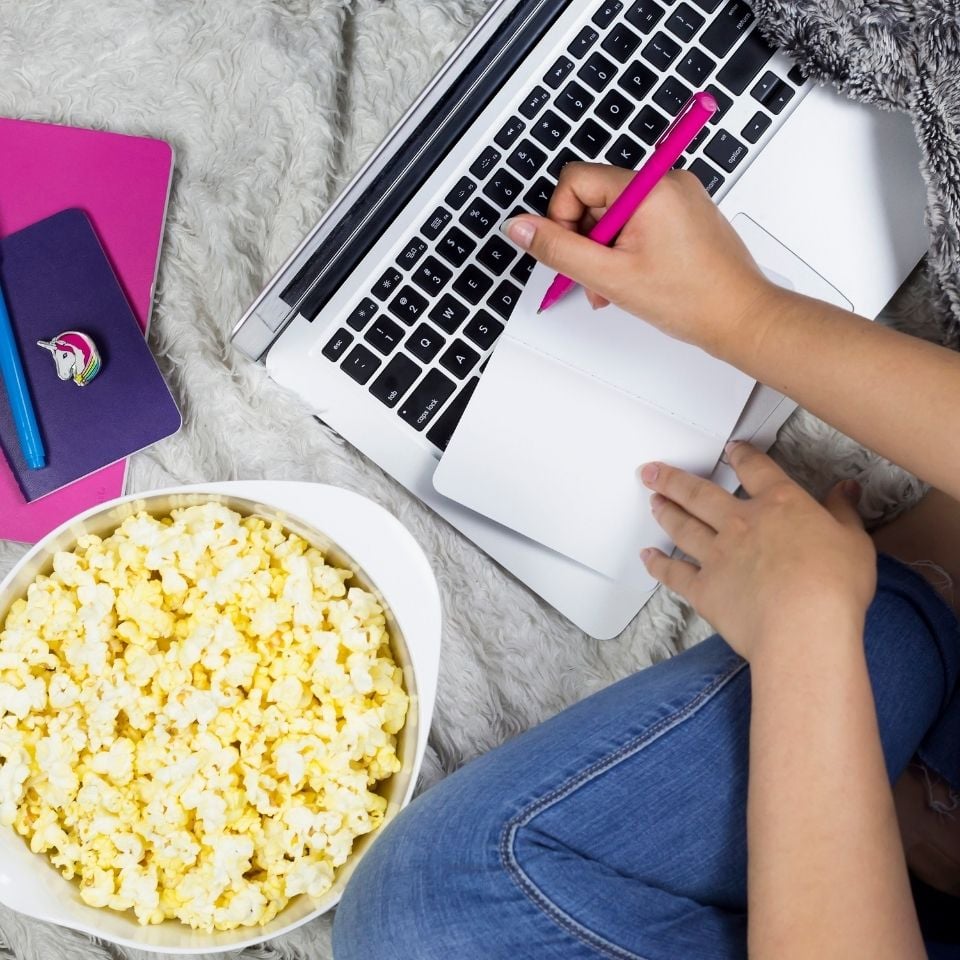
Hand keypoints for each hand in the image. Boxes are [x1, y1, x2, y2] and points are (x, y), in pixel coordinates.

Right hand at [502, 163, 780, 357]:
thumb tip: (519, 227)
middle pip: (594, 198)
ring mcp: (677, 197)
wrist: (741, 318)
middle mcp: (665, 182)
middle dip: (585, 241)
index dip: (561, 219)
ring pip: (614, 214)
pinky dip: (626, 250)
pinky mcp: (684, 214)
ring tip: (615, 286)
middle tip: (596, 279)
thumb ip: (558, 249)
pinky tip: (633, 279)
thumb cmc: (693, 299)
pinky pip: (638, 222)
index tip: (572, 253)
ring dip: (604, 251)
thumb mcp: (610, 277)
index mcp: (648, 187)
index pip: (575, 180)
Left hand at [639, 442, 876, 660]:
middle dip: (673, 479)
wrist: (802, 627)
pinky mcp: (704, 588)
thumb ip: (843, 512)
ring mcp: (717, 555)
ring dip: (665, 511)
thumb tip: (845, 489)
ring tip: (652, 500)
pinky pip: (674, 573)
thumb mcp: (853, 541)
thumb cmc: (834, 587)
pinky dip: (658, 565)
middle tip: (652, 470)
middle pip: (699, 493)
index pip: (755, 469)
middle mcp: (741, 524)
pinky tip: (648, 558)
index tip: (731, 449)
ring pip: (682, 526)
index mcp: (779, 505)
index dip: (742, 456)